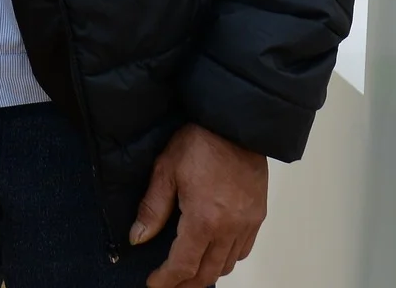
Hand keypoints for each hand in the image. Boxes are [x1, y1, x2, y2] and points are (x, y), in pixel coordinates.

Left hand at [135, 124, 267, 287]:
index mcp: (204, 219)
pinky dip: (227, 258)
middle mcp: (229, 228)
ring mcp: (247, 224)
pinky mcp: (258, 216)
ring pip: (227, 265)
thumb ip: (152, 209)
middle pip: (207, 273)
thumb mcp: (166, 170)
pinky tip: (214, 252)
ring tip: (188, 270)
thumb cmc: (199, 142)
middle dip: (185, 284)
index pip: (183, 265)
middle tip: (168, 284)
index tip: (153, 284)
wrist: (236, 123)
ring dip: (206, 273)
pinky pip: (243, 250)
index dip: (166, 280)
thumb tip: (137, 237)